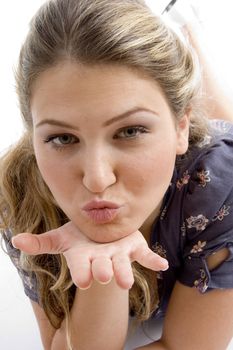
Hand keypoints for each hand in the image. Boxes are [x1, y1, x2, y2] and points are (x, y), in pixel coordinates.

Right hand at [12, 222, 168, 289]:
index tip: (84, 280)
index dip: (82, 272)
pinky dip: (154, 260)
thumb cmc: (81, 239)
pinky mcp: (135, 247)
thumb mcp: (61, 238)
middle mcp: (103, 259)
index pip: (81, 267)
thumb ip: (41, 242)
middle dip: (104, 271)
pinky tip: (163, 264)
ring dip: (125, 272)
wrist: (101, 236)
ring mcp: (120, 254)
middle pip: (104, 267)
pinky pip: (146, 255)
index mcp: (86, 258)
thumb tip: (16, 240)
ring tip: (127, 282)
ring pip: (124, 265)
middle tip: (104, 276)